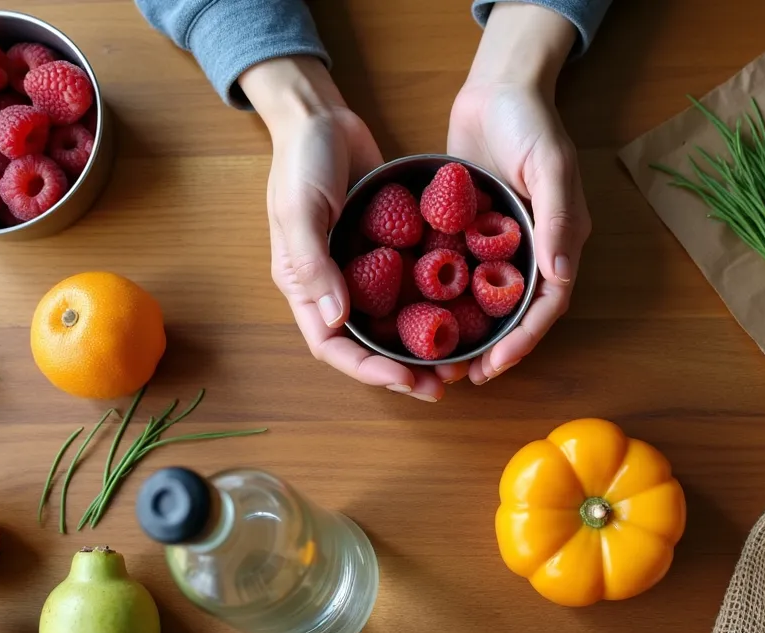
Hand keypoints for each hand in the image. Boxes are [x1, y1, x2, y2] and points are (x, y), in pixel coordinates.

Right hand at [242, 57, 444, 401]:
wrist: (321, 116)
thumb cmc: (301, 161)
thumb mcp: (300, 209)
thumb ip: (313, 262)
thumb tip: (334, 319)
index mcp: (305, 285)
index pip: (333, 345)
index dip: (368, 370)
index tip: (405, 379)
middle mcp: (333, 284)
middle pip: (367, 344)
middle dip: (402, 370)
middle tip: (441, 385)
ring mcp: (361, 267)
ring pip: (392, 321)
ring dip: (422, 344)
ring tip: (457, 361)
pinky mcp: (386, 247)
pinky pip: (409, 284)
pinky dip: (432, 302)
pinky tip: (464, 311)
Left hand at [444, 4, 591, 384]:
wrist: (498, 85)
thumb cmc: (530, 120)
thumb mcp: (550, 164)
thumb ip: (558, 216)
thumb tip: (559, 275)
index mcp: (558, 242)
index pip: (544, 307)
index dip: (521, 343)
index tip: (493, 368)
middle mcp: (530, 249)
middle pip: (512, 315)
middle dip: (488, 350)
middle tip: (455, 378)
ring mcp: (498, 242)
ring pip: (483, 301)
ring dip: (462, 332)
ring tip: (432, 360)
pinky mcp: (469, 231)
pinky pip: (458, 272)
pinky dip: (441, 297)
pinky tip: (413, 315)